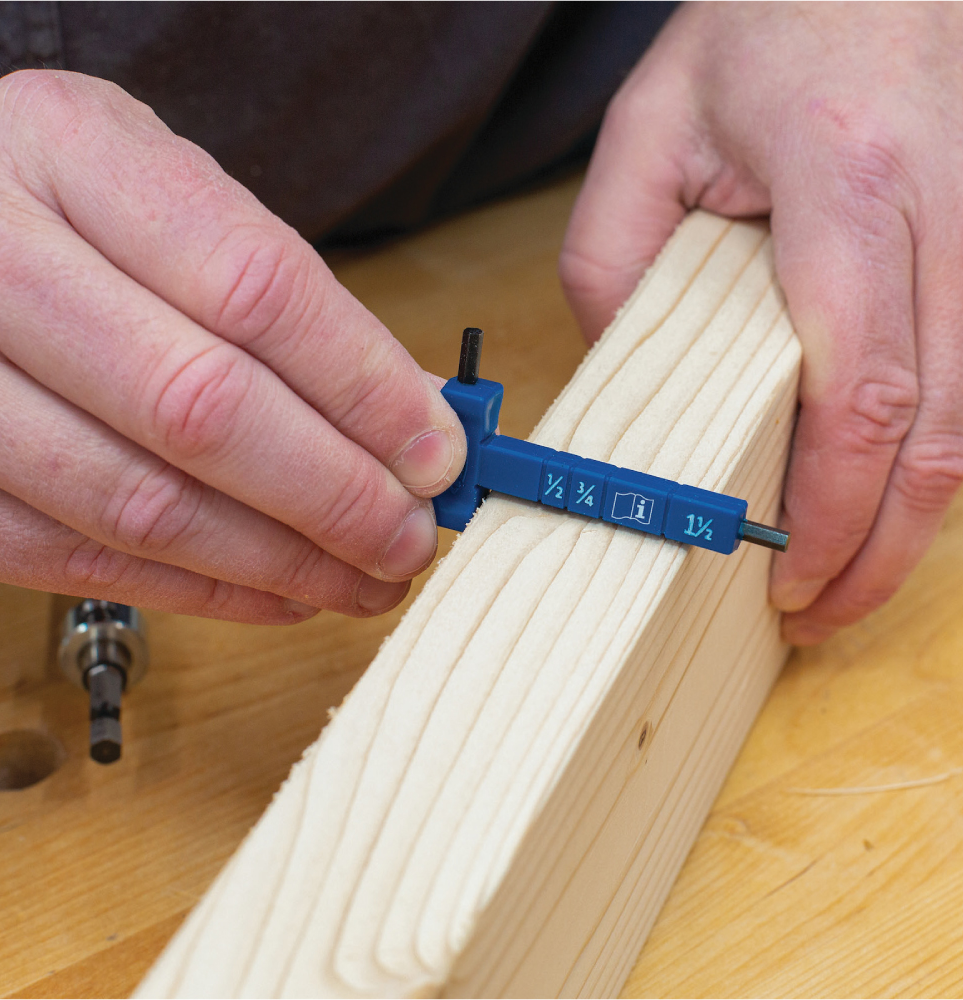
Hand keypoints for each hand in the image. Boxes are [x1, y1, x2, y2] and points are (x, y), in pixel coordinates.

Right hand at [0, 71, 464, 622]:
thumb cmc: (68, 216)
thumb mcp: (167, 203)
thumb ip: (279, 299)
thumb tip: (411, 422)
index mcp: (68, 151)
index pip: (256, 287)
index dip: (365, 389)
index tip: (437, 454)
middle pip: (200, 407)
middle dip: (334, 496)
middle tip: (406, 537)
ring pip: (140, 505)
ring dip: (277, 562)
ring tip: (358, 578)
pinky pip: (72, 561)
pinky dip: (197, 592)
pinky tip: (275, 591)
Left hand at [560, 2, 962, 643]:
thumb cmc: (759, 33)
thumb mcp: (643, 134)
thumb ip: (615, 262)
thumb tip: (623, 378)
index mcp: (847, 183)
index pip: (858, 384)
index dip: (830, 503)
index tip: (784, 572)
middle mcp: (945, 215)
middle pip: (940, 429)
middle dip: (880, 548)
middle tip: (813, 613)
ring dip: (913, 522)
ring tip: (840, 580)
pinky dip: (932, 463)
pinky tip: (879, 501)